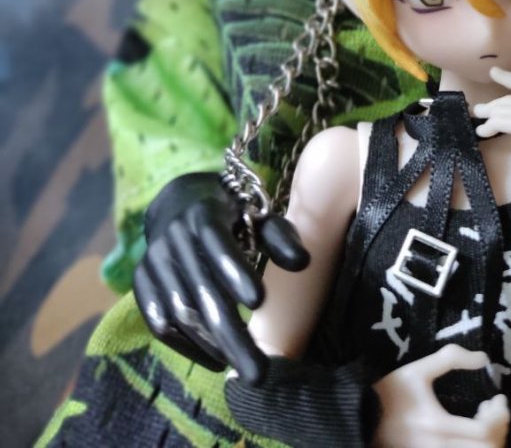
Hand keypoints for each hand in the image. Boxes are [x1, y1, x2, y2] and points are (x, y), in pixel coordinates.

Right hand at [133, 171, 308, 383]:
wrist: (178, 204)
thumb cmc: (233, 216)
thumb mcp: (258, 217)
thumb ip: (280, 237)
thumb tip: (304, 263)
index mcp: (203, 214)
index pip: (217, 242)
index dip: (235, 270)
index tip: (260, 301)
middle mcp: (172, 237)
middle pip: (201, 291)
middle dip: (230, 334)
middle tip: (258, 372)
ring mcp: (153, 261)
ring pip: (179, 313)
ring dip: (211, 345)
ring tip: (243, 366)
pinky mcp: (140, 282)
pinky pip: (159, 323)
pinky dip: (186, 347)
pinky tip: (215, 359)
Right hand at [372, 344, 508, 447]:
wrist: (361, 419)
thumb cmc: (388, 394)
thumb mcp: (417, 370)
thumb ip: (449, 359)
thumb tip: (483, 358)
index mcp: (436, 426)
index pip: (483, 432)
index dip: (499, 416)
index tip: (499, 399)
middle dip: (498, 431)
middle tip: (496, 411)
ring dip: (489, 442)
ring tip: (486, 424)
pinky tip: (472, 435)